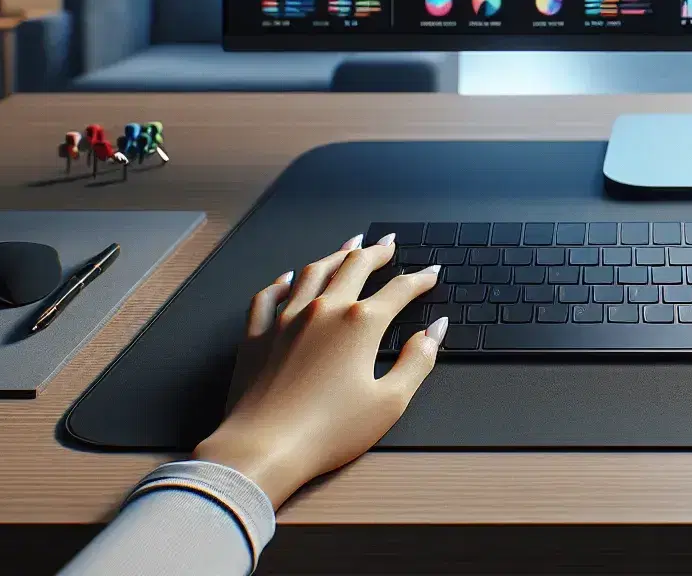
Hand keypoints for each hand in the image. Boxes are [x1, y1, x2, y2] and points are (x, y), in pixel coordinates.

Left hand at [193, 233, 446, 506]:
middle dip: (377, 252)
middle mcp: (323, 310)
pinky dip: (282, 282)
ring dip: (335, 255)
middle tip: (388, 244)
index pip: (399, 290)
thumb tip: (434, 331)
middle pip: (354, 266)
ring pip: (313, 271)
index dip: (420, 280)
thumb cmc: (329, 431)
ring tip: (349, 246)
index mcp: (360, 324)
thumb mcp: (389, 402)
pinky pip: (269, 296)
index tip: (431, 274)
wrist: (264, 447)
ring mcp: (286, 318)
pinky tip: (288, 278)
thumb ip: (418, 361)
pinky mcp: (257, 335)